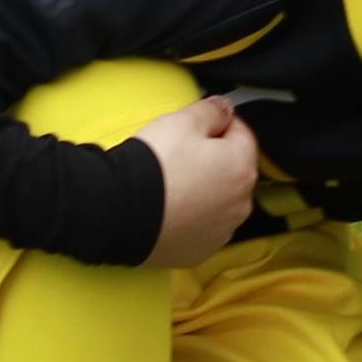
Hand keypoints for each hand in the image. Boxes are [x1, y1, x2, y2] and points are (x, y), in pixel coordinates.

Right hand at [136, 90, 268, 265]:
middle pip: (232, 171)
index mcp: (242, 169)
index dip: (219, 124)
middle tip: (180, 154)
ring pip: (219, 202)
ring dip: (205, 191)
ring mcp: (220, 233)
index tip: (197, 125)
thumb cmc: (155, 164)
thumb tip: (225, 108)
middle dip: (214, 160)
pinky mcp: (198, 252)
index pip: (242, 134)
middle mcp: (240, 205)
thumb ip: (212, 110)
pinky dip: (191, 218)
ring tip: (172, 183)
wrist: (119, 212)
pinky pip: (201, 228)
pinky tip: (169, 209)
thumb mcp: (183, 121)